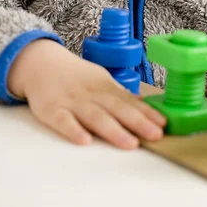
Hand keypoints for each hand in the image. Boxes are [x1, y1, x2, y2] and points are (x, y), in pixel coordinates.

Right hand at [8, 39, 165, 147]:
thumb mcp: (100, 81)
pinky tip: (84, 141)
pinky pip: (63, 121)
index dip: (147, 113)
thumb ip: (120, 95)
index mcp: (105, 86)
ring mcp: (72, 102)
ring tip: (130, 143)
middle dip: (138, 122)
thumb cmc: (75, 77)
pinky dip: (73, 130)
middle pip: (117, 108)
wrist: (41, 63)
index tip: (164, 124)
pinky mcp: (52, 110)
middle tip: (155, 135)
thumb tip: (146, 106)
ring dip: (114, 130)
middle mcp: (92, 94)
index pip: (129, 101)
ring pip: (95, 116)